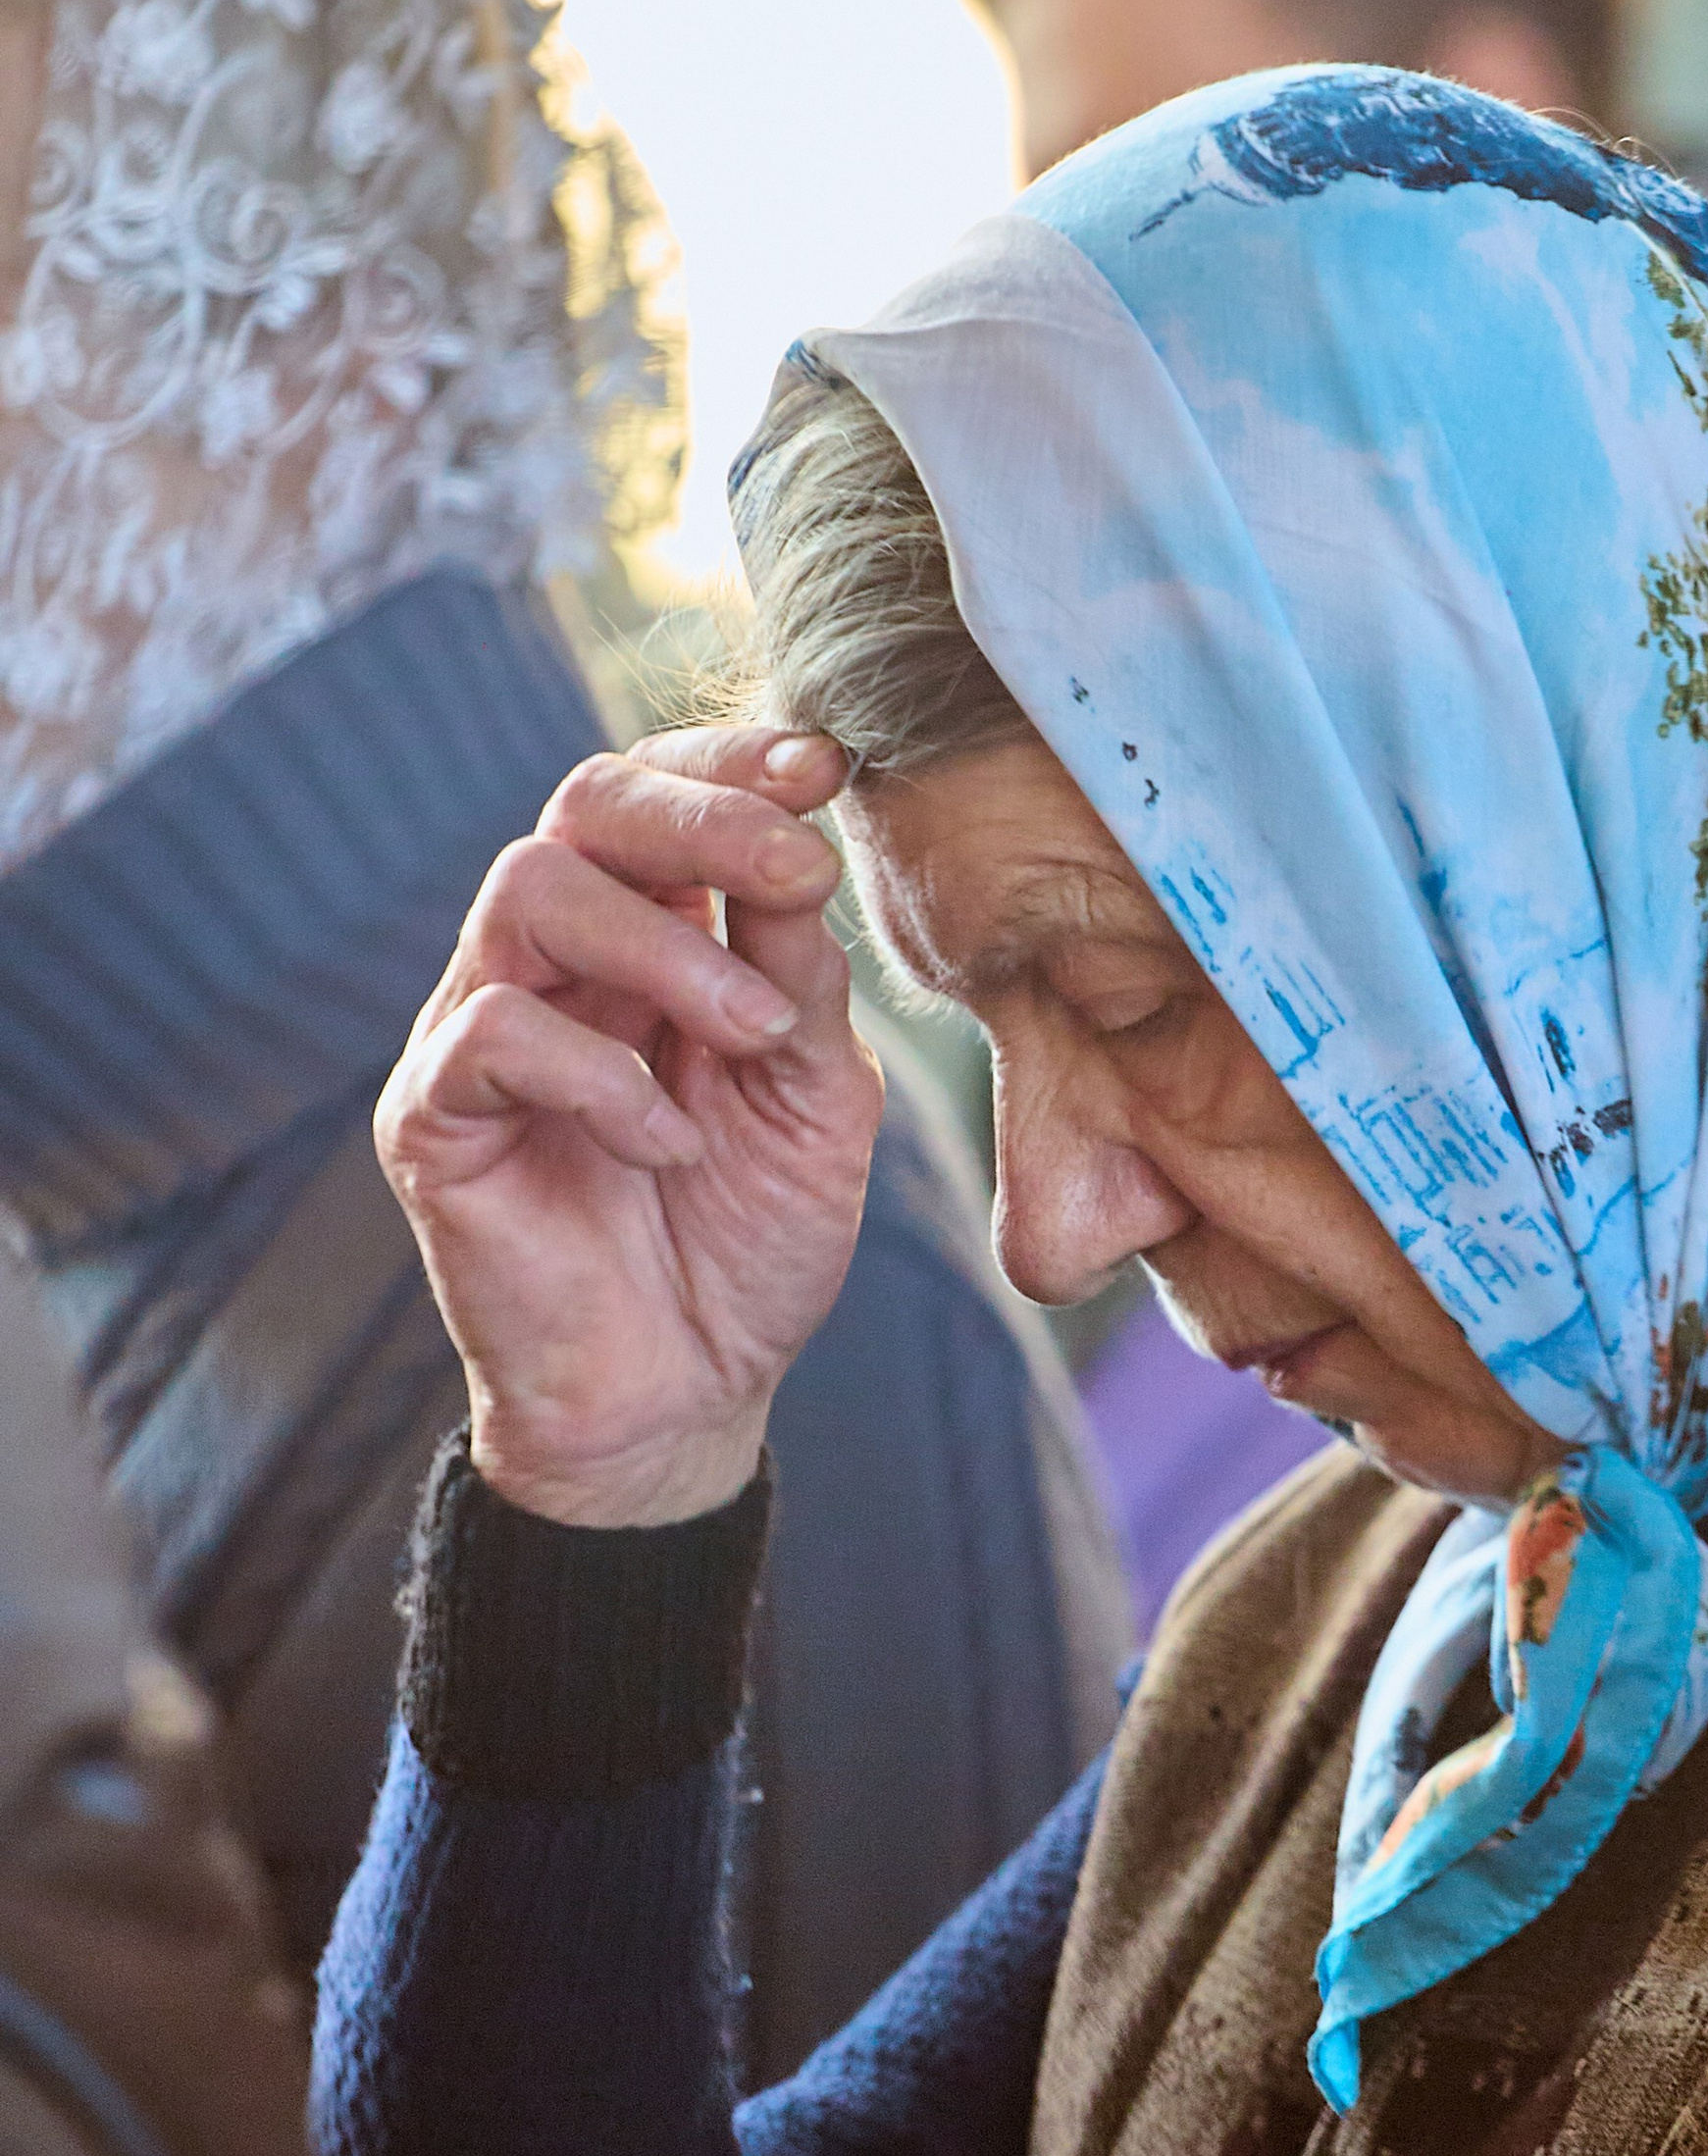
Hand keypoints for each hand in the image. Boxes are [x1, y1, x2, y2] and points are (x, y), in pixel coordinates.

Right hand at [375, 728, 881, 1525]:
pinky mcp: (433, 1117)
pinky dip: (601, 1078)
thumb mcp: (813, 1094)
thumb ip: (800, 973)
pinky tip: (668, 1146)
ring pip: (526, 886)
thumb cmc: (748, 1238)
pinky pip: (493, 1036)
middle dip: (699, 813)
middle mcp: (557, 961)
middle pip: (583, 801)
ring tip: (751, 1041)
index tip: (824, 767)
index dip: (731, 758)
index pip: (661, 790)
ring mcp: (482, 1029)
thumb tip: (805, 840)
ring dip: (662, 948)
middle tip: (796, 872)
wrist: (685, 1396)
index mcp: (653, 934)